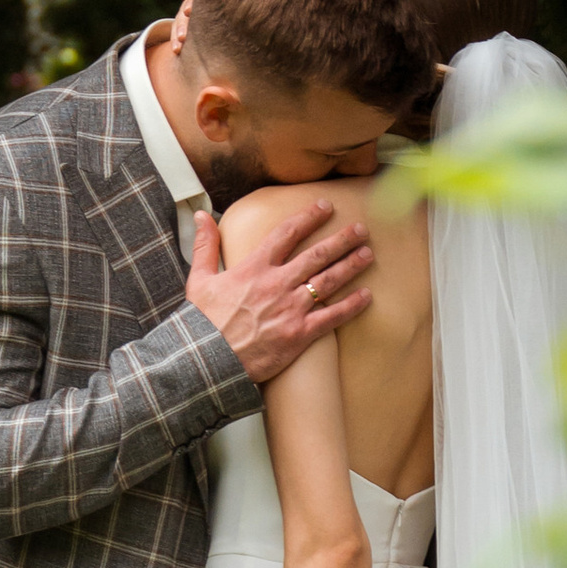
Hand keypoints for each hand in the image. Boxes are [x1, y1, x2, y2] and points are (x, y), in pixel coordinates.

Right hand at [187, 199, 373, 383]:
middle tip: (360, 229)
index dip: (308, 217)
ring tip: (368, 254)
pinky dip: (351, 306)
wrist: (208, 360)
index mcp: (254, 268)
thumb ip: (205, 245)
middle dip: (341, 239)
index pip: (286, 234)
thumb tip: (201, 216)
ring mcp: (290, 308)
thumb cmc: (202, 322)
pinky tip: (366, 296)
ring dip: (351, 265)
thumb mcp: (198, 279)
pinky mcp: (299, 334)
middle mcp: (277, 283)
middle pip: (316, 254)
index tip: (325, 207)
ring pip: (328, 281)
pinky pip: (331, 317)